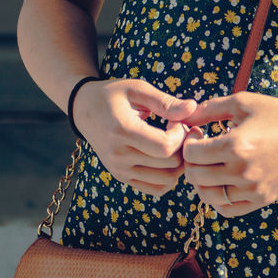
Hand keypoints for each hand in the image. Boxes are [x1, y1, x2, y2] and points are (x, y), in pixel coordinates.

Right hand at [72, 78, 198, 197]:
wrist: (84, 110)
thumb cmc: (113, 94)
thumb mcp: (137, 89)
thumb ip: (165, 101)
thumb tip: (193, 108)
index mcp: (122, 131)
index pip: (164, 147)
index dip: (181, 134)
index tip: (177, 119)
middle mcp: (119, 156)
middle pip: (169, 165)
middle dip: (183, 146)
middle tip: (179, 128)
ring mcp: (120, 171)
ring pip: (166, 180)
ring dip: (179, 162)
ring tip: (173, 141)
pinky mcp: (123, 178)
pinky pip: (156, 188)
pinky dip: (169, 176)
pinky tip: (166, 155)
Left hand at [178, 92, 277, 216]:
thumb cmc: (277, 114)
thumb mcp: (243, 102)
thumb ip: (210, 108)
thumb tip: (185, 116)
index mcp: (235, 145)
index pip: (192, 154)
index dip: (188, 142)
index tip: (197, 133)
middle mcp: (242, 172)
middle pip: (196, 176)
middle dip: (192, 161)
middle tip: (200, 148)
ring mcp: (251, 190)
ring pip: (208, 196)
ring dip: (201, 182)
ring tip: (208, 165)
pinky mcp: (260, 201)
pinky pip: (227, 209)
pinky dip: (216, 199)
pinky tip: (220, 181)